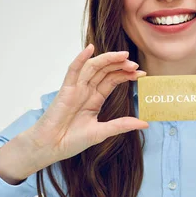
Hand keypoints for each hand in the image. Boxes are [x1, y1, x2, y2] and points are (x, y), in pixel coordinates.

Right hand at [24, 44, 147, 167]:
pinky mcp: (65, 90)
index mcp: (95, 98)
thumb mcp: (102, 132)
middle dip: (121, 65)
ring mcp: (76, 88)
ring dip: (108, 59)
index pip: (113, 79)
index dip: (127, 74)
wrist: (50, 147)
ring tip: (123, 55)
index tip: (142, 73)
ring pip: (93, 67)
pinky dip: (81, 58)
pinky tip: (90, 49)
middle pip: (105, 70)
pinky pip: (73, 71)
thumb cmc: (72, 140)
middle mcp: (86, 90)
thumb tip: (145, 123)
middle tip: (135, 64)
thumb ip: (122, 125)